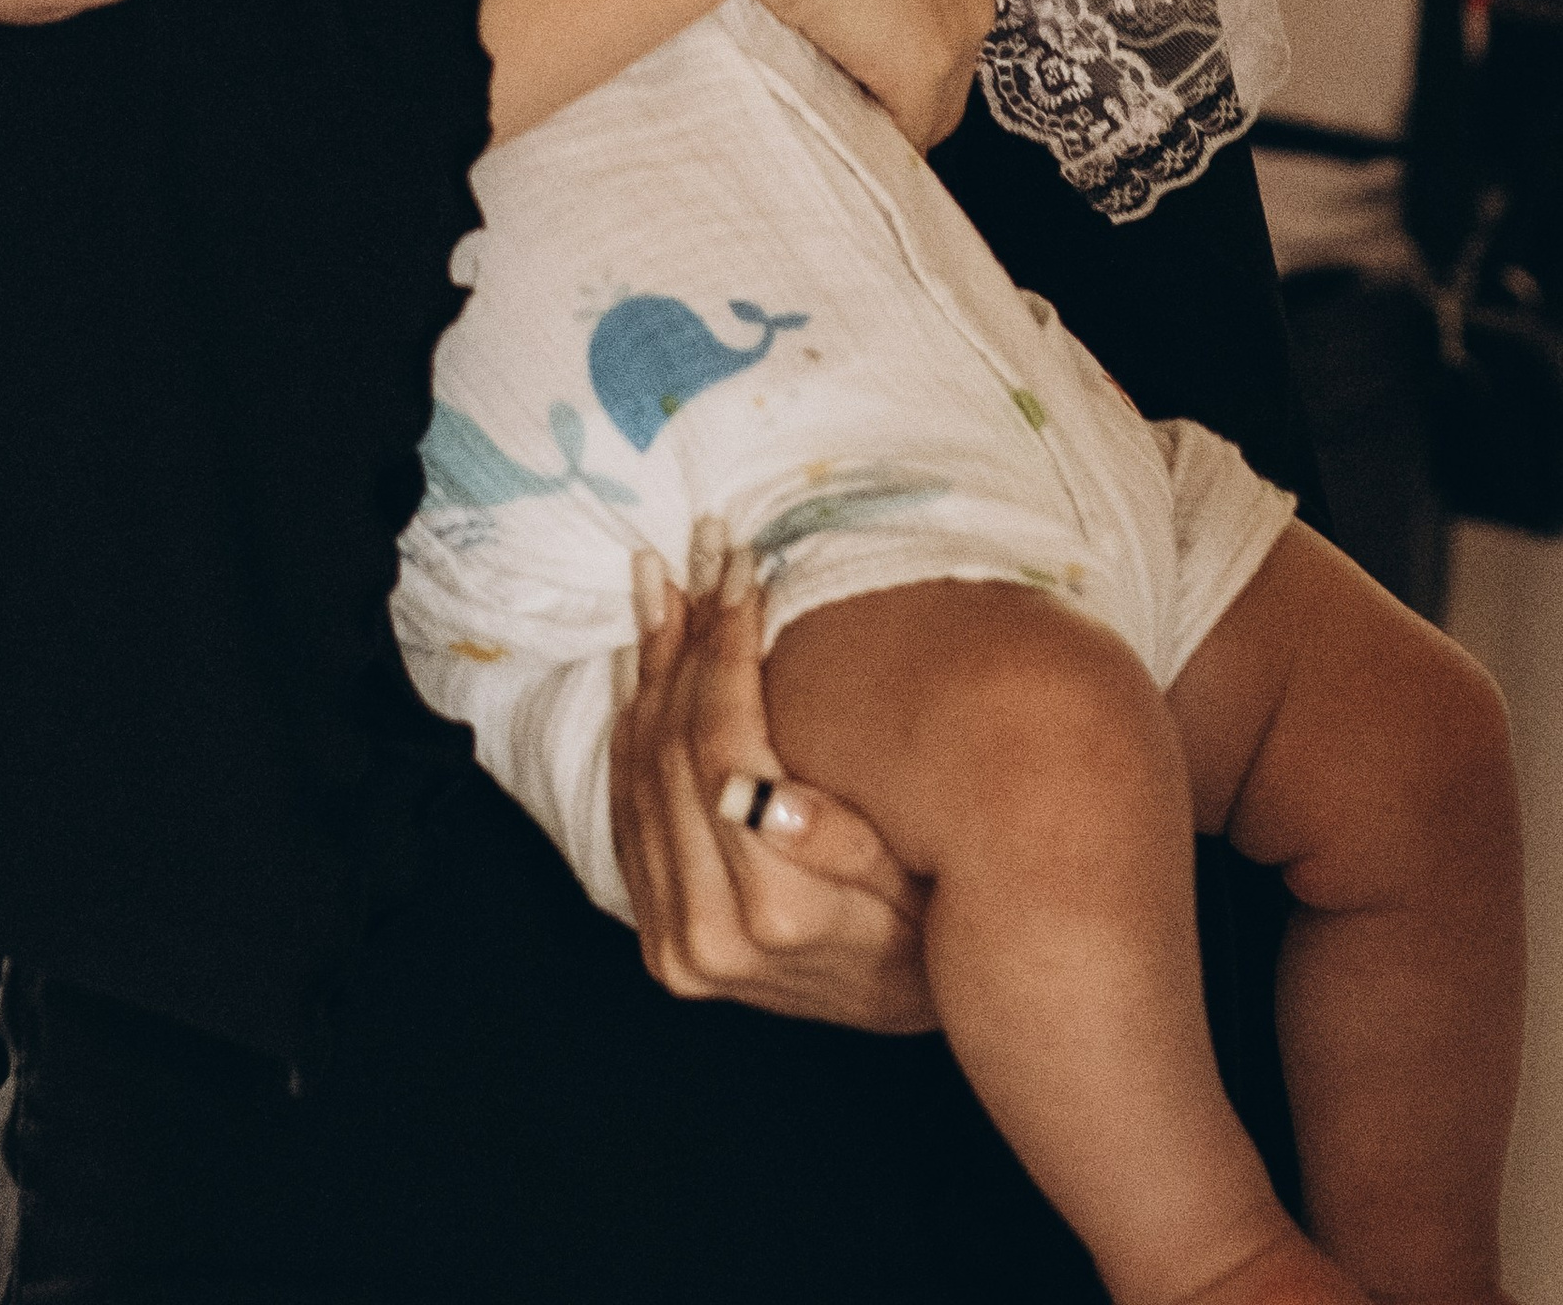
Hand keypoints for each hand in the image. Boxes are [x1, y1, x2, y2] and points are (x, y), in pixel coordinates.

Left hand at [609, 523, 933, 1027]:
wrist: (909, 1010)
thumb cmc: (936, 930)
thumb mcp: (920, 886)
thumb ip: (845, 843)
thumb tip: (766, 795)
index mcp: (778, 914)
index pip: (722, 749)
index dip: (725, 648)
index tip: (739, 569)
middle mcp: (707, 937)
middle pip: (669, 752)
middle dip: (684, 638)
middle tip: (696, 552)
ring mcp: (673, 945)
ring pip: (636, 775)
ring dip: (648, 670)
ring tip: (660, 584)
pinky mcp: (657, 942)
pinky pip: (625, 812)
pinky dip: (632, 728)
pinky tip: (644, 666)